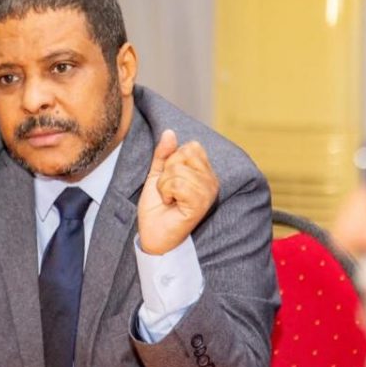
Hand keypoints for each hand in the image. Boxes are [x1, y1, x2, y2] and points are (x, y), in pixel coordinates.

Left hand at [137, 130, 218, 254]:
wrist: (153, 235)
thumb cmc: (157, 208)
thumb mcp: (157, 175)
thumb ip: (163, 154)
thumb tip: (169, 132)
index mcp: (205, 173)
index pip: (191, 147)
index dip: (172, 160)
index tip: (169, 180)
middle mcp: (212, 181)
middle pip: (185, 155)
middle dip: (167, 171)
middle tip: (168, 190)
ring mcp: (208, 193)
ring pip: (179, 170)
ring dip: (165, 185)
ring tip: (169, 199)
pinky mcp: (200, 204)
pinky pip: (178, 184)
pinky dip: (167, 192)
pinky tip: (171, 204)